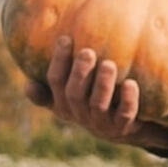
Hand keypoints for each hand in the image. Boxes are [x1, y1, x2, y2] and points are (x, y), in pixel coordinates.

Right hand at [28, 35, 167, 150]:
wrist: (126, 125)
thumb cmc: (96, 96)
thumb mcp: (74, 88)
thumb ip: (58, 75)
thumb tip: (37, 55)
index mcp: (63, 102)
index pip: (55, 81)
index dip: (58, 61)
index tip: (66, 39)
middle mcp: (79, 114)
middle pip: (74, 94)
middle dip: (80, 73)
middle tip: (88, 52)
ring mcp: (100, 123)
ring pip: (98, 105)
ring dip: (102, 85)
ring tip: (109, 65)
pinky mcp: (122, 128)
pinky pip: (124, 115)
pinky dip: (127, 100)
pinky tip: (130, 84)